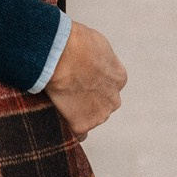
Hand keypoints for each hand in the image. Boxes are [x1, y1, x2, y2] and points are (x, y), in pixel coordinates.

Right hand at [44, 20, 125, 135]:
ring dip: (77, 112)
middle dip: (88, 99)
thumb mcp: (94, 43)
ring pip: (90, 117)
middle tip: (68, 89)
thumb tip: (90, 56)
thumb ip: (97, 56)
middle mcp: (113, 99)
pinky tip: (58, 117)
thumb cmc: (74, 42)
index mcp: (118, 77)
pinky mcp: (81, 125)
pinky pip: (77, 133)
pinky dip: (69, 127)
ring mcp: (98, 114)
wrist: (60, 55)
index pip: (108, 85)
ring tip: (58, 99)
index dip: (92, 82)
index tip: (79, 78)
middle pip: (102, 104)